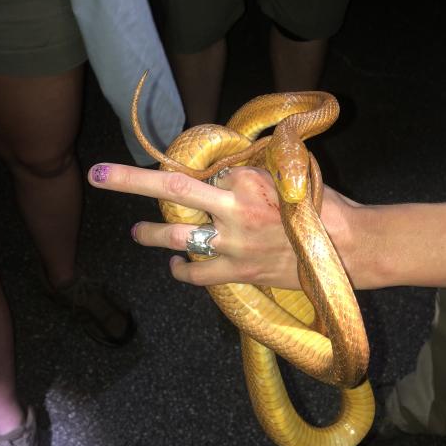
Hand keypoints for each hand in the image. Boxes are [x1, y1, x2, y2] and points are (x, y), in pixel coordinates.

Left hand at [88, 163, 303, 288]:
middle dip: (129, 179)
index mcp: (248, 180)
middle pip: (171, 189)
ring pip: (176, 236)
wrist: (346, 249)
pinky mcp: (237, 273)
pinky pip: (196, 274)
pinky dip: (181, 270)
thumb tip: (227, 172)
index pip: (206, 171)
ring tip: (136, 232)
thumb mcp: (291, 175)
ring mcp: (232, 245)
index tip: (206, 178)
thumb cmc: (324, 207)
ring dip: (149, 234)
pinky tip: (174, 264)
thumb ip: (255, 172)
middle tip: (99, 173)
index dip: (201, 174)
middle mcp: (233, 210)